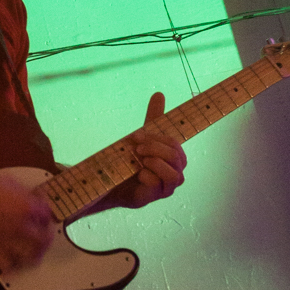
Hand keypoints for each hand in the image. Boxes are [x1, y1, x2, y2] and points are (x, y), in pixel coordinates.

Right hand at [0, 170, 54, 272]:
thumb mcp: (9, 183)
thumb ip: (25, 195)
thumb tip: (35, 201)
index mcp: (27, 207)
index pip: (47, 216)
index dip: (47, 216)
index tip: (44, 216)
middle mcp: (20, 227)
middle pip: (44, 239)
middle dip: (46, 238)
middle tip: (45, 236)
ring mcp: (7, 241)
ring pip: (31, 257)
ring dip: (36, 255)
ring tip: (35, 254)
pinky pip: (7, 265)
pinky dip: (13, 267)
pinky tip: (14, 265)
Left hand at [106, 92, 186, 209]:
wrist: (113, 181)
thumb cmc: (133, 160)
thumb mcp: (143, 137)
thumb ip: (153, 118)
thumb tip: (159, 94)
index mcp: (175, 158)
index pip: (175, 143)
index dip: (158, 137)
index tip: (138, 133)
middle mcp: (176, 173)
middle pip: (176, 156)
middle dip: (155, 148)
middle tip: (137, 147)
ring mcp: (167, 187)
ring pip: (174, 174)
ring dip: (155, 162)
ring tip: (139, 160)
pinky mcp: (155, 196)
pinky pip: (158, 185)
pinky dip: (147, 176)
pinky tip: (137, 174)